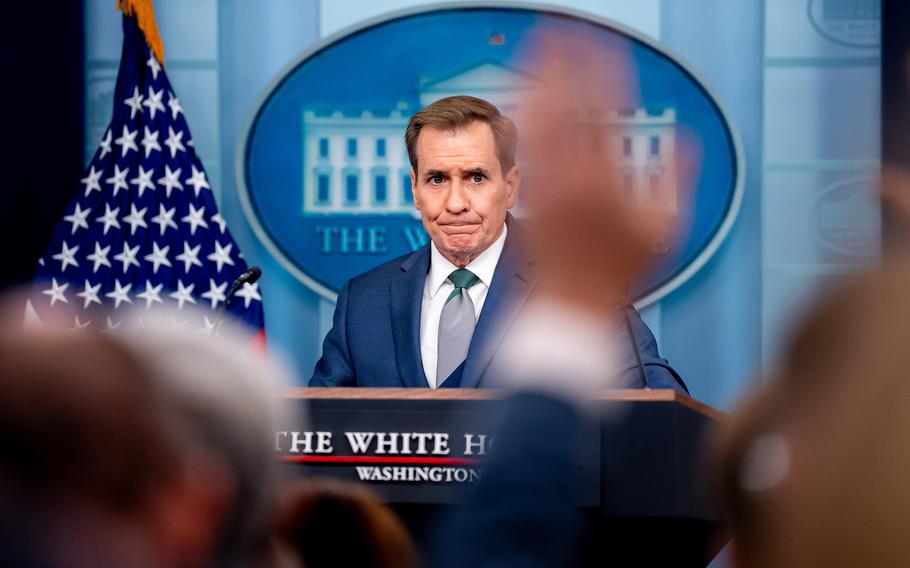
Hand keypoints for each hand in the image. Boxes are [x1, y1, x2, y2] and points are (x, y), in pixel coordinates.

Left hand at [518, 28, 698, 314]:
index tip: (604, 44)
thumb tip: (683, 140)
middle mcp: (571, 173)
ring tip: (539, 48)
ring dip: (537, 78)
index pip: (604, 109)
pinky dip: (528, 111)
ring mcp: (547, 182)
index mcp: (605, 177)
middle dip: (561, 60)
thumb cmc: (619, 271)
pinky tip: (528, 95)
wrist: (572, 301)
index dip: (603, 71)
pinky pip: (527, 141)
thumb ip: (677, 178)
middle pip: (562, 103)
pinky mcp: (532, 190)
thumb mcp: (664, 228)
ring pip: (537, 119)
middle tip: (561, 28)